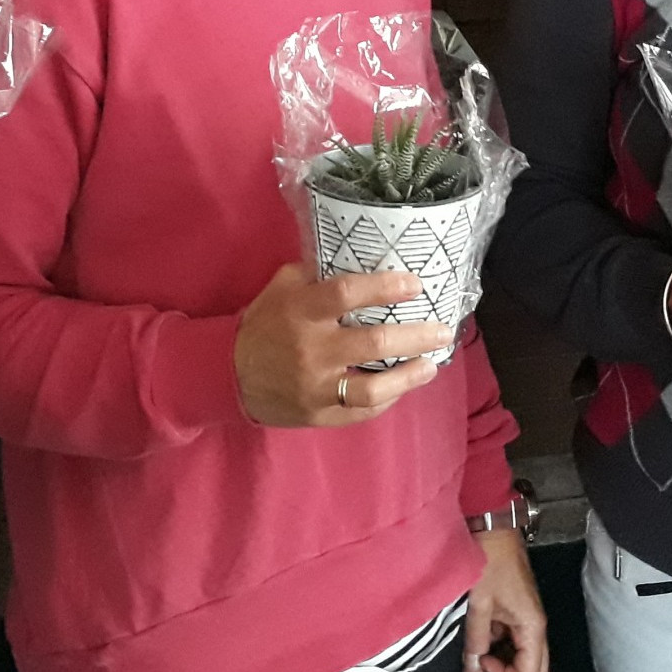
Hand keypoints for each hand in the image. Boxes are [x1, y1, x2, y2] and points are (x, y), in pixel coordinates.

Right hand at [232, 264, 452, 426]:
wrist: (228, 375)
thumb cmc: (263, 324)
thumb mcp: (281, 289)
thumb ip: (316, 274)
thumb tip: (356, 255)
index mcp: (301, 312)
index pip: (348, 294)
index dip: (385, 287)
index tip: (415, 284)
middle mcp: (311, 350)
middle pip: (374, 342)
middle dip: (416, 336)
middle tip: (443, 330)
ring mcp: (316, 387)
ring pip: (373, 386)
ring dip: (409, 376)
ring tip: (431, 365)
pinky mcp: (318, 415)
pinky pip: (361, 411)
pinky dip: (387, 400)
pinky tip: (402, 387)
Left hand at [463, 527, 548, 671]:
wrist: (493, 531)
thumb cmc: (490, 559)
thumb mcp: (479, 604)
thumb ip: (476, 639)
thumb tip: (473, 666)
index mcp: (532, 625)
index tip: (482, 662)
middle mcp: (536, 624)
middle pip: (533, 670)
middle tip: (482, 661)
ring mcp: (528, 617)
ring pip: (524, 655)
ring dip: (502, 658)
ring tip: (478, 644)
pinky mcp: (519, 610)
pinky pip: (514, 638)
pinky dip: (499, 642)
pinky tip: (481, 628)